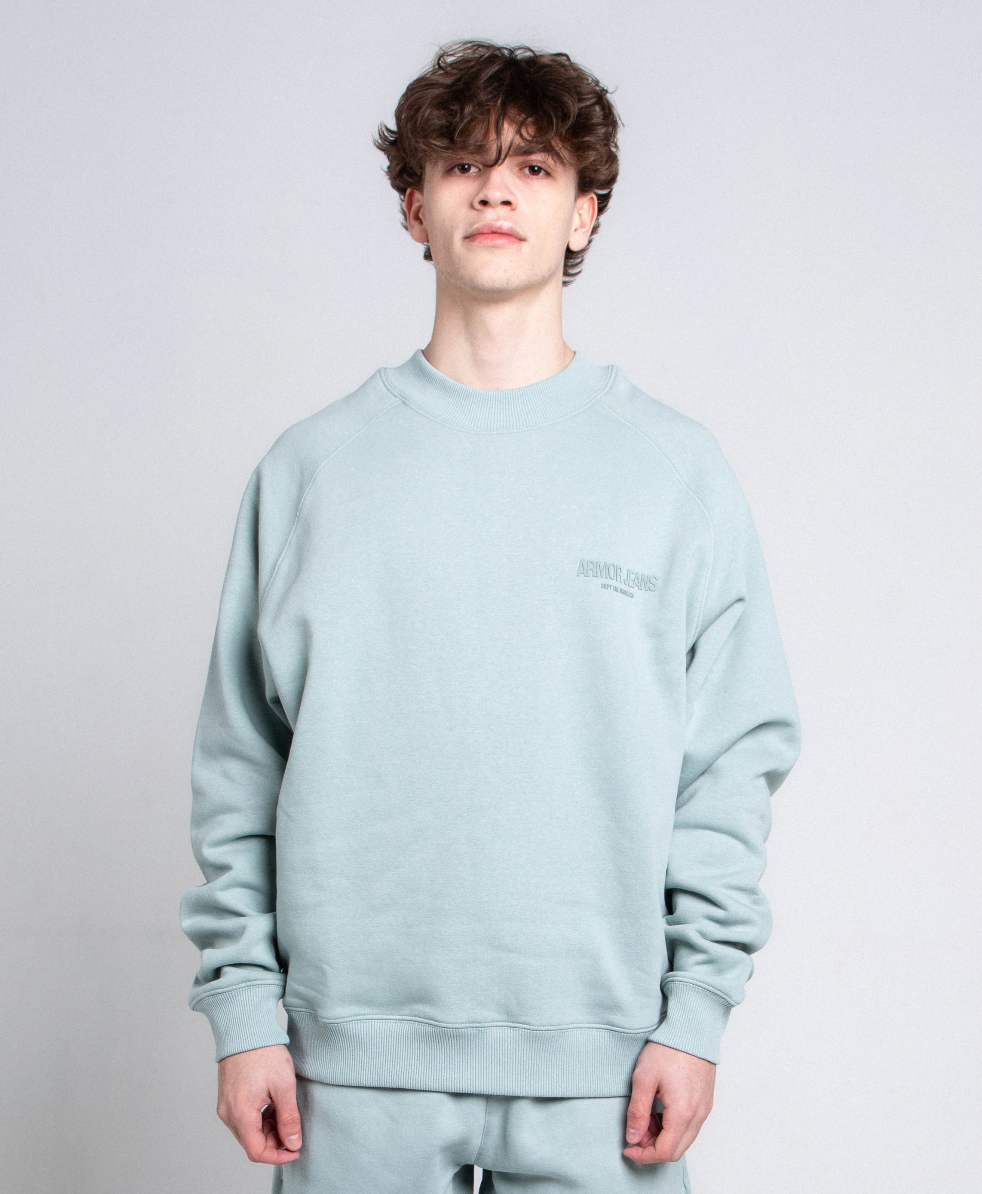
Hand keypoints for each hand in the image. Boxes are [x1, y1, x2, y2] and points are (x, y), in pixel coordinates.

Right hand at [216, 1044, 302, 1163]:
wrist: (245, 1027)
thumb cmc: (264, 1052)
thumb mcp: (284, 1085)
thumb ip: (289, 1118)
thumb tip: (293, 1143)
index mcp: (241, 1114)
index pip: (257, 1152)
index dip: (278, 1157)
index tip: (295, 1150)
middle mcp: (228, 1114)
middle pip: (252, 1143)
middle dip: (274, 1141)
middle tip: (293, 1125)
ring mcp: (226, 1105)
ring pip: (248, 1132)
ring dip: (268, 1129)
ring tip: (284, 1109)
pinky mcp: (227, 1097)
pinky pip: (243, 1118)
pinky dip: (260, 1118)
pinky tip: (273, 1103)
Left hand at [623, 1041, 714, 1164]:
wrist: (692, 1029)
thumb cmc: (667, 1049)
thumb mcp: (643, 1078)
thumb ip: (637, 1111)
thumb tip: (633, 1137)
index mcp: (683, 1112)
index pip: (665, 1152)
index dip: (644, 1155)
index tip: (628, 1148)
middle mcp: (698, 1115)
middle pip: (676, 1150)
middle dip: (652, 1148)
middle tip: (635, 1132)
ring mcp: (704, 1109)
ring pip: (684, 1139)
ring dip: (662, 1137)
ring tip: (644, 1117)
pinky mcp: (705, 1101)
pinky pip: (690, 1126)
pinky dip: (673, 1127)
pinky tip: (658, 1110)